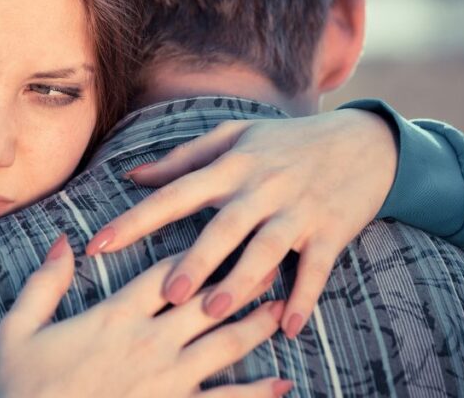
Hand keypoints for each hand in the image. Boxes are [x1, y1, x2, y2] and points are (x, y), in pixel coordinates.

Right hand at [0, 235, 292, 397]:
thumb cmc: (22, 389)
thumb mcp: (18, 329)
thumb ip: (44, 283)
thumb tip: (64, 241)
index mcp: (115, 316)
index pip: (165, 271)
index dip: (195, 249)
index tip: (221, 228)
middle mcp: (150, 342)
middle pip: (207, 298)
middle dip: (241, 275)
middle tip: (271, 254)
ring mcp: (169, 381)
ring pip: (226, 343)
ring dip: (257, 323)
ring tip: (283, 305)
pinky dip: (256, 393)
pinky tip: (282, 384)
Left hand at [85, 109, 396, 337]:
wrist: (364, 141)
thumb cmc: (286, 142)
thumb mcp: (235, 136)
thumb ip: (182, 158)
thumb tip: (133, 175)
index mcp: (231, 165)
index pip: (174, 193)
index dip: (135, 220)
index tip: (99, 243)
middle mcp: (261, 187)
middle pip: (223, 227)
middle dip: (195, 261)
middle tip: (167, 294)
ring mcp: (297, 210)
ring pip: (266, 250)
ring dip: (241, 282)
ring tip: (214, 311)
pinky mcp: (330, 231)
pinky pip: (315, 268)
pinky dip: (303, 297)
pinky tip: (287, 327)